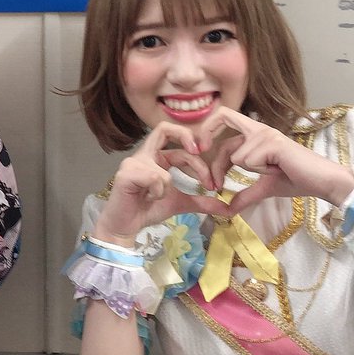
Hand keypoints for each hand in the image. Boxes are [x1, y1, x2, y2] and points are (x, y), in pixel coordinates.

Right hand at [96, 123, 230, 245]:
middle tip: (199, 152)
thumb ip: (202, 202)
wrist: (126, 226)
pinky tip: (146, 199)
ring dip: (167, 187)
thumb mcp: (181, 203)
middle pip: (164, 128)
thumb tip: (228, 209)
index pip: (180, 142)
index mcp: (157, 156)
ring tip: (158, 197)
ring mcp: (132, 162)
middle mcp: (144, 154)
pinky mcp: (125, 174)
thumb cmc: (149, 209)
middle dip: (186, 137)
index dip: (198, 157)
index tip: (210, 180)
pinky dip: (157, 193)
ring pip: (163, 168)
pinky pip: (154, 179)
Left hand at [196, 108, 353, 212]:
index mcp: (255, 133)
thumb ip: (245, 195)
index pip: (223, 119)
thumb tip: (227, 209)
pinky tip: (279, 168)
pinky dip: (262, 171)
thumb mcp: (264, 188)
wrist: (322, 181)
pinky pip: (248, 162)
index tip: (199, 152)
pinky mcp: (272, 142)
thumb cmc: (296, 180)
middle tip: (214, 184)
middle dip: (215, 164)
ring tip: (275, 169)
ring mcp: (266, 134)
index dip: (207, 131)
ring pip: (237, 157)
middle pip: (223, 136)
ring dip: (253, 171)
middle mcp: (258, 128)